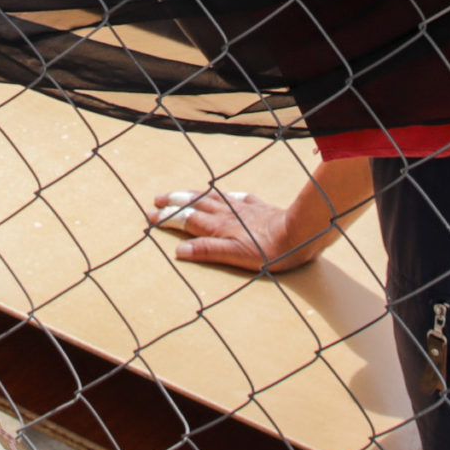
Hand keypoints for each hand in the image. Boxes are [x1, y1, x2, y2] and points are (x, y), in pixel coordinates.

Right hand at [148, 185, 341, 274]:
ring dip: (194, 195)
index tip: (149, 215)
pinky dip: (225, 195)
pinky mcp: (259, 208)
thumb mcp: (236, 256)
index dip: (167, 217)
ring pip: (212, 198)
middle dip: (175, 201)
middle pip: (195, 204)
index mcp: (219, 227)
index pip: (186, 220)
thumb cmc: (269, 251)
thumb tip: (179, 249)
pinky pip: (237, 197)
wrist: (300, 233)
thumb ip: (207, 251)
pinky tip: (225, 194)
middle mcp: (227, 215)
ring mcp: (243, 209)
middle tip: (157, 199)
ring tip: (181, 193)